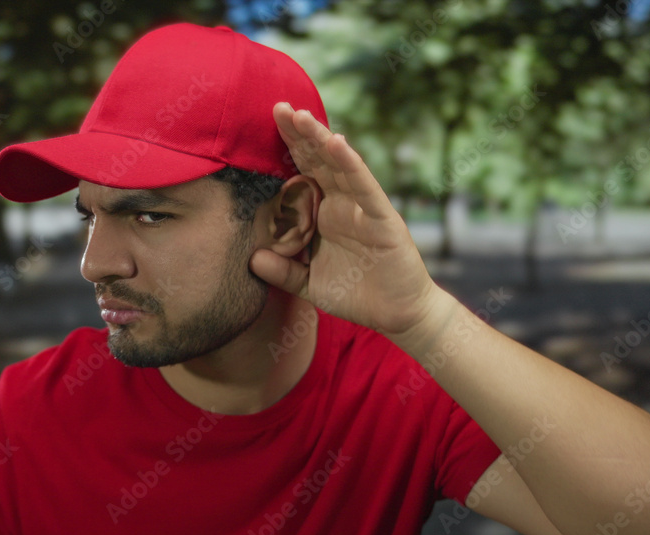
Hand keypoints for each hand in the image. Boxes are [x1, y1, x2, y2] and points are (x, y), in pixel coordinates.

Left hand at [249, 102, 447, 340]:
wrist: (396, 314)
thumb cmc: (356, 294)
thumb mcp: (309, 285)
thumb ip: (282, 272)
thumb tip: (253, 258)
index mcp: (324, 212)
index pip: (302, 172)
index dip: (287, 148)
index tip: (266, 122)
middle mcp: (342, 203)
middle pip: (318, 160)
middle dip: (299, 133)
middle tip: (278, 105)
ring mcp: (362, 207)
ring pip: (340, 165)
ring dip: (321, 139)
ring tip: (301, 116)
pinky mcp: (382, 217)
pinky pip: (364, 186)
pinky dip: (351, 164)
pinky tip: (337, 144)